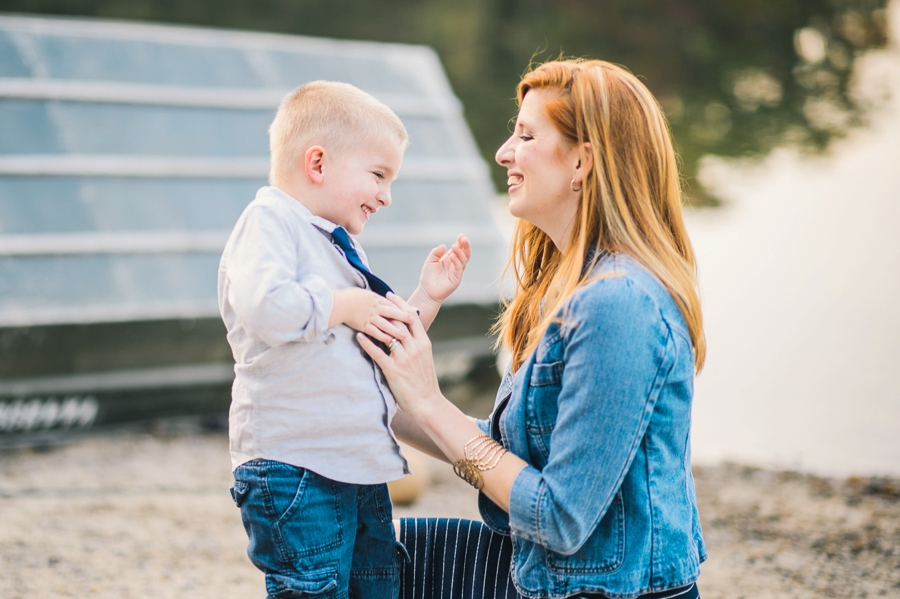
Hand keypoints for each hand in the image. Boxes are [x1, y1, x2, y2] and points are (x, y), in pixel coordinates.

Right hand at [331, 288, 412, 344]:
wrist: (337, 303)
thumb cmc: (349, 297)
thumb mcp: (365, 294)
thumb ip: (375, 299)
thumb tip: (383, 300)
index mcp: (376, 299)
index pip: (392, 304)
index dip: (402, 308)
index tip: (411, 311)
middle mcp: (375, 307)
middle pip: (392, 313)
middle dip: (403, 317)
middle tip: (412, 321)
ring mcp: (369, 316)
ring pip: (385, 324)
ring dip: (395, 330)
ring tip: (404, 335)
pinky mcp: (363, 325)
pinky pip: (374, 331)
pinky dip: (382, 336)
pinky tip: (389, 340)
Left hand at [356, 294, 442, 417]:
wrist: (427, 402)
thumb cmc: (425, 382)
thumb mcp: (425, 358)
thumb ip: (417, 345)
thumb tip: (407, 333)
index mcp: (424, 344)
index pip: (412, 318)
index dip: (400, 304)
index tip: (391, 296)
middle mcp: (415, 348)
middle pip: (399, 321)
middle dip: (386, 307)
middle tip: (374, 298)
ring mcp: (404, 359)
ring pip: (388, 334)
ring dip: (375, 322)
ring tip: (364, 313)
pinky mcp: (394, 370)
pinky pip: (378, 353)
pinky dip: (368, 343)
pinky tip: (359, 336)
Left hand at [417, 235, 470, 304]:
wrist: (426, 292)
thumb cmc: (428, 277)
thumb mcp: (430, 261)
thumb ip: (436, 253)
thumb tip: (444, 245)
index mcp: (450, 260)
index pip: (458, 249)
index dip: (461, 242)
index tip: (461, 235)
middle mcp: (455, 265)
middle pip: (465, 254)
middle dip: (465, 246)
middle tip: (463, 238)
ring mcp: (457, 272)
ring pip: (463, 260)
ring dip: (460, 252)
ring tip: (455, 246)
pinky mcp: (456, 279)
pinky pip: (459, 269)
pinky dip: (457, 261)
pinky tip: (452, 256)